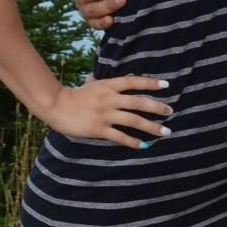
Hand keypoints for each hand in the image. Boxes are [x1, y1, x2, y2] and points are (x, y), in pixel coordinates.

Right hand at [46, 75, 170, 147]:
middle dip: (157, 107)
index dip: (150, 83)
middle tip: (170, 111)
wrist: (56, 106)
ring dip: (151, 126)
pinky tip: (144, 145)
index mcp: (108, 85)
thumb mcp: (93, 84)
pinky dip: (133, 141)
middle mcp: (109, 98)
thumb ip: (109, 84)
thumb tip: (125, 80)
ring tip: (165, 131)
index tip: (166, 86)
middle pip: (139, 102)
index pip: (133, 82)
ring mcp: (104, 114)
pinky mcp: (98, 129)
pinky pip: (120, 136)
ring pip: (133, 120)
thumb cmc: (76, 95)